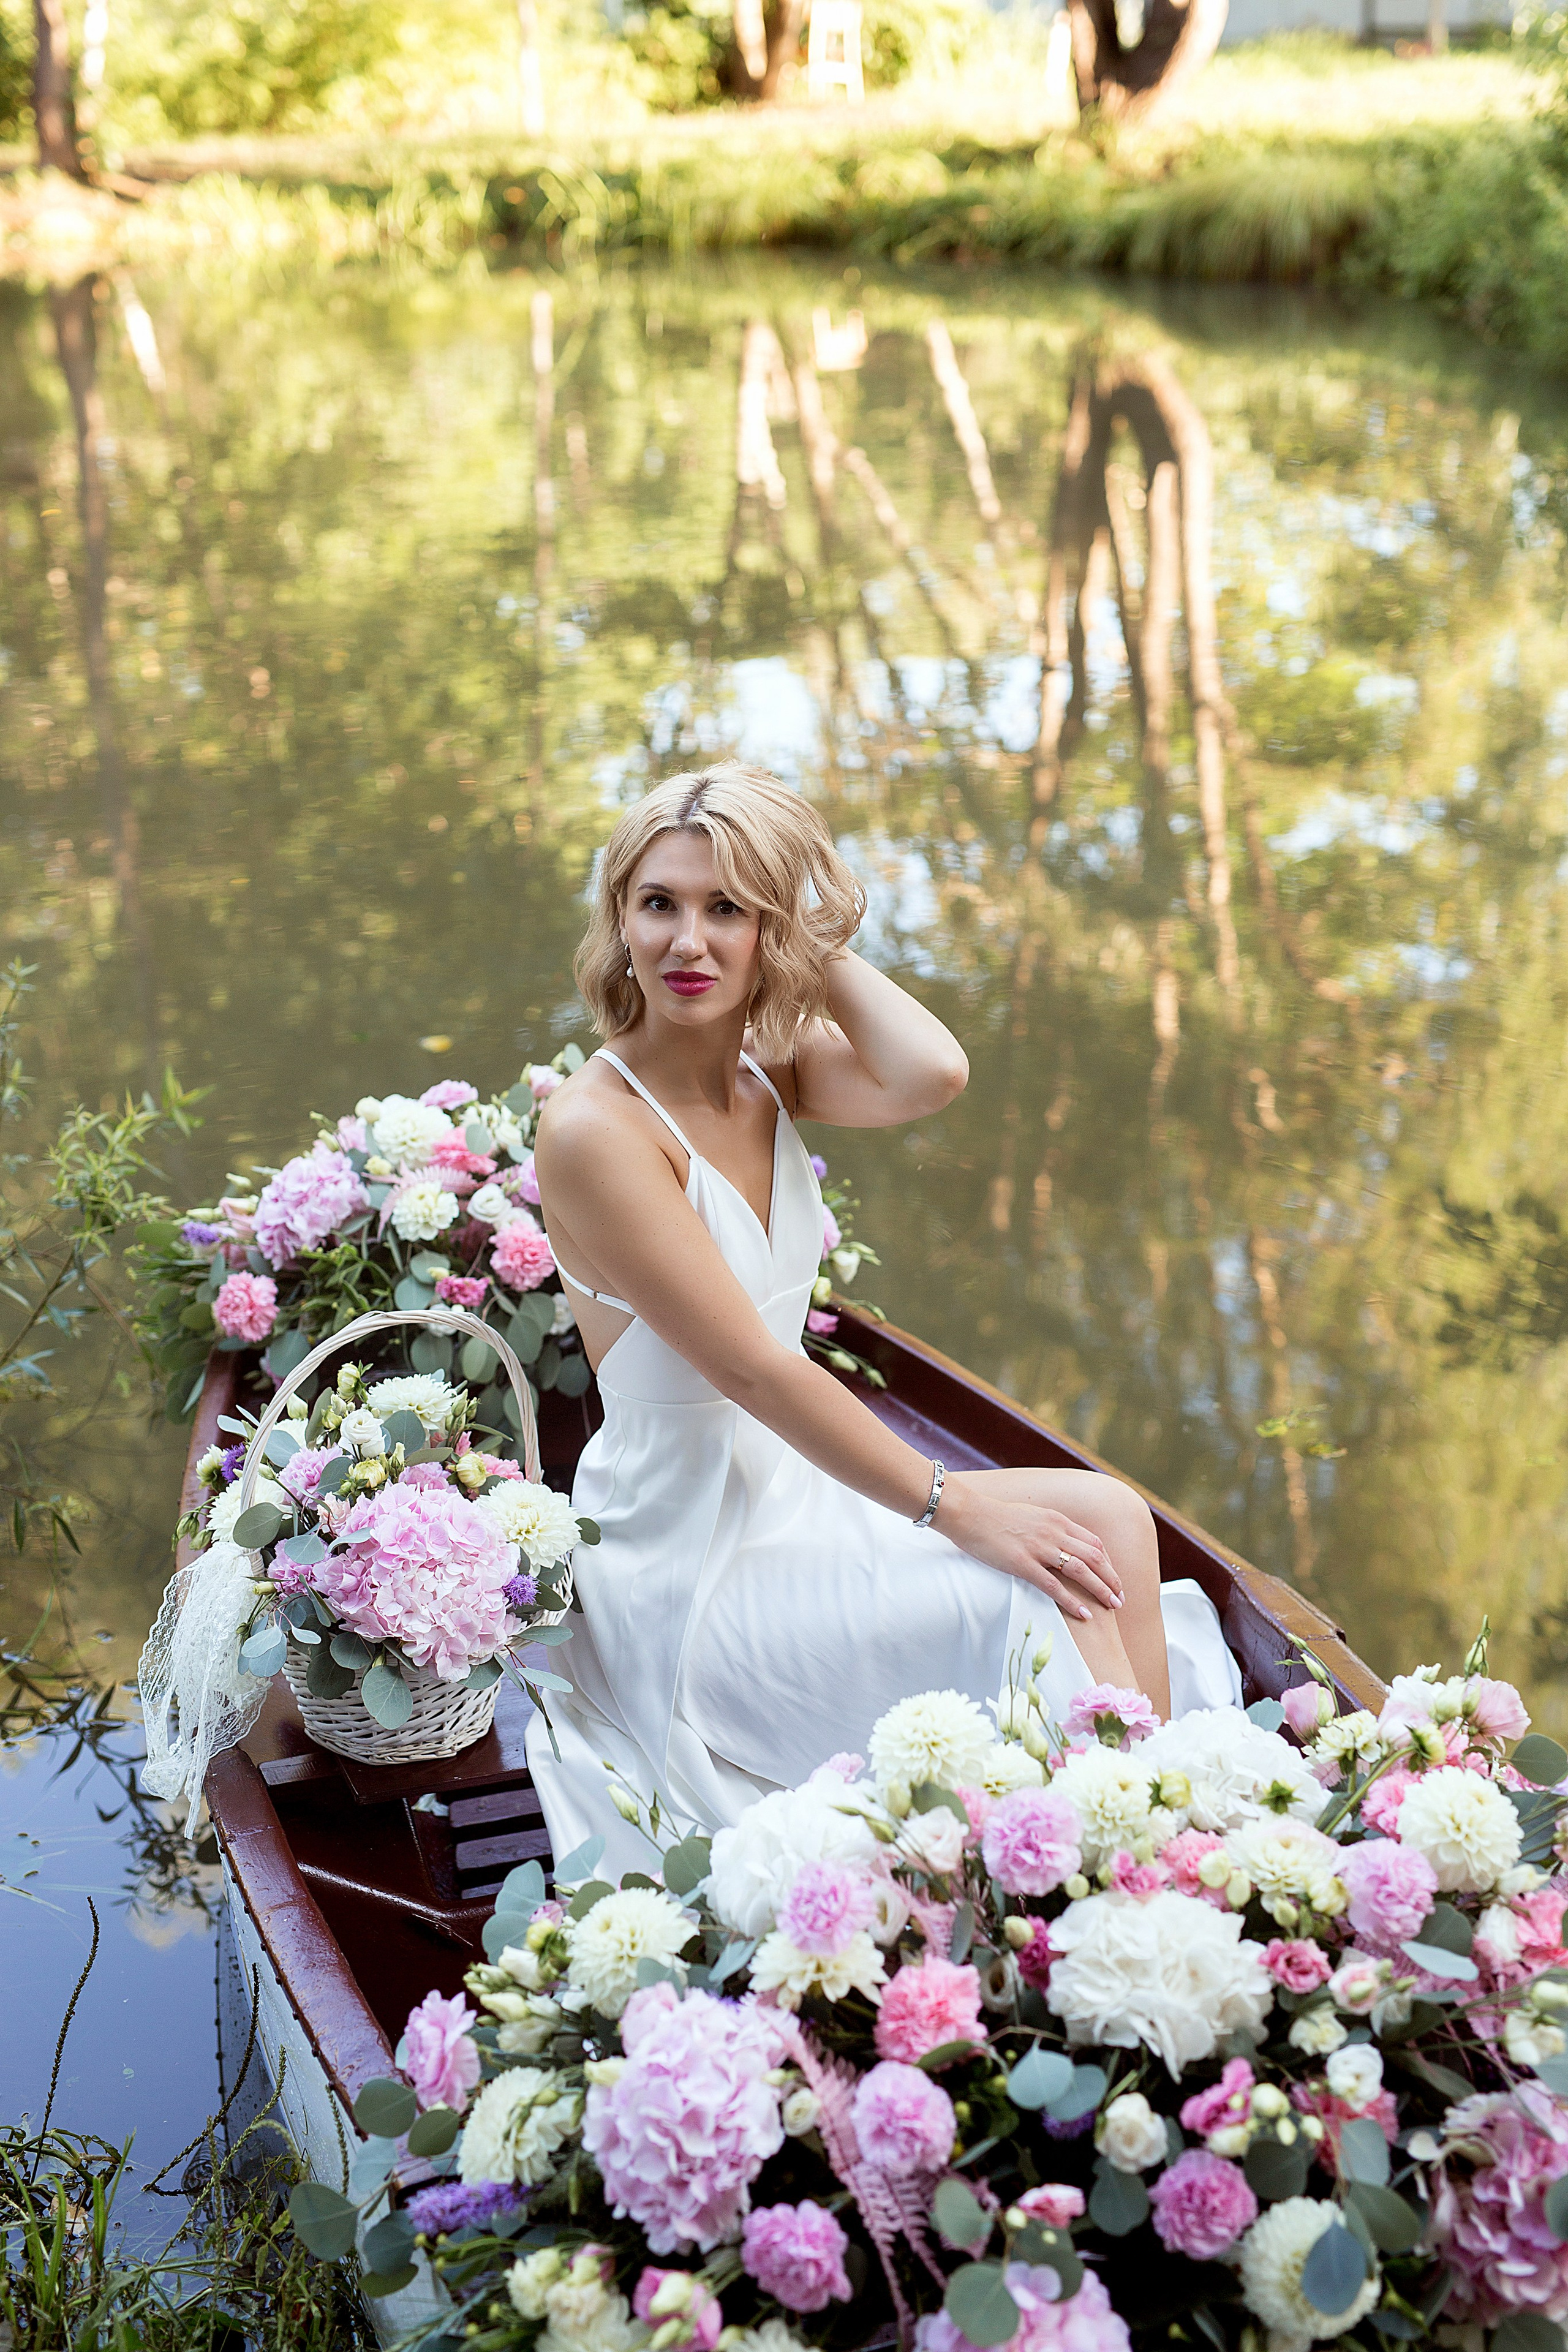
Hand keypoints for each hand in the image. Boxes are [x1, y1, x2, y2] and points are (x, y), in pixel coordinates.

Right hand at [931, 1474, 1122, 1619]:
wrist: (969, 1514)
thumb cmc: (995, 1517)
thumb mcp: (1032, 1516)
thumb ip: (1050, 1528)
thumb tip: (1063, 1542)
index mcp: (1057, 1521)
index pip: (1094, 1543)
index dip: (1108, 1563)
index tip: (1113, 1579)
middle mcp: (1053, 1532)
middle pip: (1094, 1557)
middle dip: (1111, 1579)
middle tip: (1120, 1598)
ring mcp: (1039, 1548)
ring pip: (1081, 1571)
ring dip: (1100, 1590)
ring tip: (1112, 1607)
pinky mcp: (1022, 1563)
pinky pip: (1054, 1585)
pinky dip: (1072, 1601)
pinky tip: (1084, 1614)